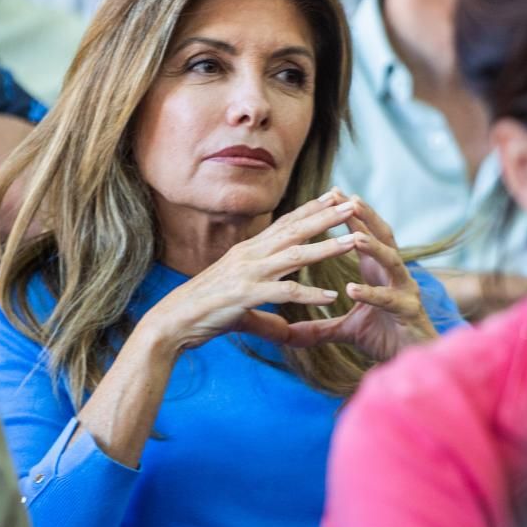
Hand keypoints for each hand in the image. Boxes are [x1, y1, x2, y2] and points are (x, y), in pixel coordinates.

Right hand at [137, 191, 362, 357]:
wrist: (171, 322)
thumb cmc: (203, 312)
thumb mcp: (240, 307)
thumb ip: (267, 316)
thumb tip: (285, 328)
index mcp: (247, 252)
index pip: (284, 224)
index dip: (310, 210)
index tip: (334, 197)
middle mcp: (249, 256)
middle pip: (295, 231)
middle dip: (326, 217)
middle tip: (353, 204)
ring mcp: (248, 274)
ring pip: (295, 255)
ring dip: (327, 247)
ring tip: (354, 240)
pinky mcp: (246, 295)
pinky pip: (284, 291)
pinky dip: (309, 293)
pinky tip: (331, 296)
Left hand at [282, 195, 435, 361]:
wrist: (411, 362)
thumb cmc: (383, 339)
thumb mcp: (345, 331)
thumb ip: (318, 328)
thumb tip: (286, 333)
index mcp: (378, 272)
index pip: (365, 235)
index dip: (351, 215)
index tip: (332, 194)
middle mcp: (394, 276)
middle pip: (383, 238)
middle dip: (366, 217)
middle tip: (348, 198)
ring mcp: (405, 292)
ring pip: (392, 262)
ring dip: (375, 249)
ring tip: (356, 236)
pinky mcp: (409, 313)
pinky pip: (389, 300)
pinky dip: (371, 294)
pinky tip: (352, 289)